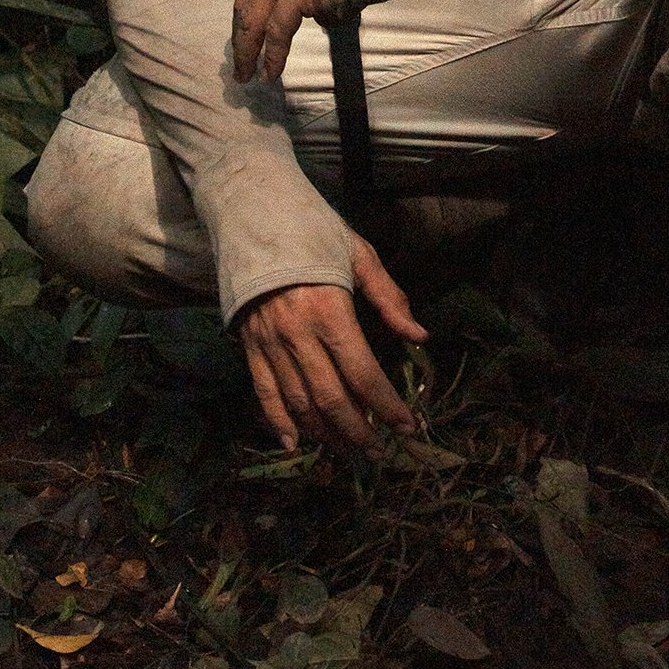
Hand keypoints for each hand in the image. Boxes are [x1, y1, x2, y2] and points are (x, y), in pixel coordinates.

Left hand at [231, 0, 321, 83]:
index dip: (244, 11)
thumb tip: (312, 12)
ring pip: (255, 17)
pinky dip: (273, 54)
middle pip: (246, 0)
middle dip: (240, 36)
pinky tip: (270, 72)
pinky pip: (277, 30)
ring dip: (248, 50)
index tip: (242, 34)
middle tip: (238, 64)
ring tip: (247, 74)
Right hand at [236, 232, 428, 453]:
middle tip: (378, 452)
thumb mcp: (358, 253)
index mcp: (330, 310)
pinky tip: (294, 443)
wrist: (253, 215)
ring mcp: (269, 343)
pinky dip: (278, 422)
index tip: (406, 427)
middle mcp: (298, 334)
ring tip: (348, 450)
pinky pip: (264, 392)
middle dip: (358, 431)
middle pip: (331, 398)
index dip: (386, 405)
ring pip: (299, 403)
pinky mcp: (249, 346)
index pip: (362, 372)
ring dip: (325, 433)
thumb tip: (419, 336)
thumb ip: (389, 298)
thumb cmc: (313, 231)